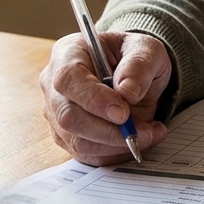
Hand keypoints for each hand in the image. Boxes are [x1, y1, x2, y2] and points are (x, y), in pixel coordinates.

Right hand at [39, 31, 171, 164]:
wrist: (133, 74)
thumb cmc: (134, 56)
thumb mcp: (146, 50)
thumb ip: (139, 66)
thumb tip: (128, 92)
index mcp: (68, 53)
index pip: (68, 78)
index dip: (93, 98)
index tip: (123, 112)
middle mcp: (55, 85)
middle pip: (68, 116)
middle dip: (109, 130)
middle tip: (143, 130)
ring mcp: (58, 114)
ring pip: (78, 141)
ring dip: (117, 144)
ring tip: (149, 132)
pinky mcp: (69, 137)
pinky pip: (89, 154)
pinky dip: (117, 153)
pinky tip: (141, 139)